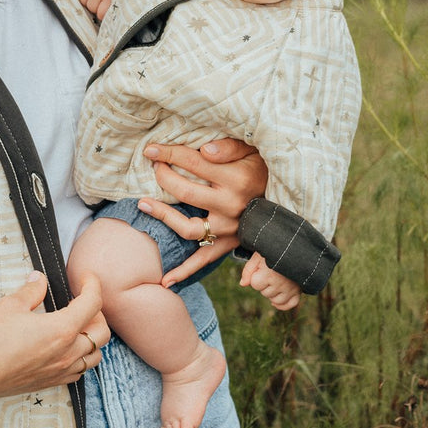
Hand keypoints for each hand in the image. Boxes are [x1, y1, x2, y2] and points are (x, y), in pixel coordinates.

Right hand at [0, 272, 110, 402]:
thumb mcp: (10, 305)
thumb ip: (32, 290)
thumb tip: (39, 279)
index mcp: (62, 330)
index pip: (93, 303)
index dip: (93, 286)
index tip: (86, 278)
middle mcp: (67, 353)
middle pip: (102, 333)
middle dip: (97, 313)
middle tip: (81, 302)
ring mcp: (60, 371)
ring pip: (94, 356)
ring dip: (92, 338)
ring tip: (77, 326)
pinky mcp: (50, 383)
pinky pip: (79, 372)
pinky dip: (81, 358)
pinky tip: (66, 348)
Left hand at [138, 138, 267, 286]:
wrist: (283, 199)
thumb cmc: (261, 169)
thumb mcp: (252, 150)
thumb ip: (229, 147)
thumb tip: (204, 150)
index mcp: (237, 179)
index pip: (193, 163)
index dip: (168, 154)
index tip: (150, 150)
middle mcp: (231, 206)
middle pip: (186, 192)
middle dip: (163, 177)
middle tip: (153, 168)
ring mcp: (228, 229)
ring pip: (188, 227)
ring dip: (163, 216)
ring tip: (143, 203)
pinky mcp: (228, 244)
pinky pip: (203, 259)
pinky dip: (184, 271)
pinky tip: (166, 280)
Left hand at [240, 252, 299, 310]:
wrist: (293, 247)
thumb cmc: (273, 251)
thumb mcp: (258, 256)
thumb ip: (248, 270)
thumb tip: (242, 284)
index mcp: (270, 274)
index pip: (255, 284)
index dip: (256, 276)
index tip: (262, 266)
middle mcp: (281, 284)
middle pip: (265, 293)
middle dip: (265, 284)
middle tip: (271, 271)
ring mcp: (291, 289)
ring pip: (276, 301)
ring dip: (273, 293)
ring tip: (276, 279)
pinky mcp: (299, 290)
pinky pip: (290, 304)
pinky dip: (283, 304)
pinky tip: (277, 299)